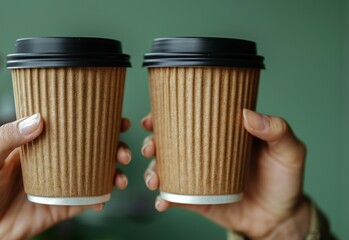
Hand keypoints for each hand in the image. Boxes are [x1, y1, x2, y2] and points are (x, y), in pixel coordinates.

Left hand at [0, 113, 131, 239]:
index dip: (93, 119)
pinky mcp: (60, 207)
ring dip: (113, 172)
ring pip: (94, 173)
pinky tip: (106, 196)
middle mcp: (54, 161)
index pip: (70, 126)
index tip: (113, 115)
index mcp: (38, 144)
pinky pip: (86, 201)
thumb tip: (37, 120)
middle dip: (113, 146)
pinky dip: (100, 198)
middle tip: (122, 149)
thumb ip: (5, 137)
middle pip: (90, 149)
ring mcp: (60, 184)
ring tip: (120, 174)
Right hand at [142, 109, 310, 238]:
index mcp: (221, 134)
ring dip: (152, 171)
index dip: (166, 115)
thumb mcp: (289, 150)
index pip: (189, 118)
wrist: (281, 217)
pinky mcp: (197, 200)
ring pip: (166, 169)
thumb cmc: (284, 179)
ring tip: (154, 179)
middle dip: (152, 143)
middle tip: (150, 148)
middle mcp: (204, 152)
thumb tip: (248, 114)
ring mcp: (198, 176)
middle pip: (169, 143)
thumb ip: (277, 130)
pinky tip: (162, 202)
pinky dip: (164, 199)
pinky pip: (175, 197)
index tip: (153, 117)